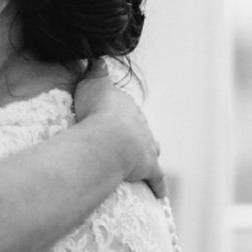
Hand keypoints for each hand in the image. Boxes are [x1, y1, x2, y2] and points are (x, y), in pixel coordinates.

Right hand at [72, 61, 164, 197]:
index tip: (108, 115)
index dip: (116, 112)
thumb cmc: (95, 112)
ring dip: (147, 152)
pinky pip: (156, 178)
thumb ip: (96, 71)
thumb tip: (98, 57)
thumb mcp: (92, 84)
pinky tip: (159, 194)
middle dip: (134, 131)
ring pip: (151, 148)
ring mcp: (146, 146)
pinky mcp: (149, 168)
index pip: (124, 107)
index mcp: (126, 106)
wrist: (109, 139)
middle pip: (140, 127)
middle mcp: (141, 124)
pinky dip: (158, 185)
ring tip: (140, 158)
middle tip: (122, 137)